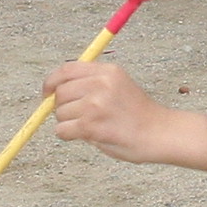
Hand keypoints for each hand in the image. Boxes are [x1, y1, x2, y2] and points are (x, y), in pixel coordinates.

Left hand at [43, 57, 206, 167]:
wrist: (160, 134)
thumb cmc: (138, 114)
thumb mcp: (119, 85)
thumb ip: (92, 83)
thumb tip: (56, 90)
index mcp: (107, 71)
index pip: (66, 70)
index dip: (51, 82)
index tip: (47, 93)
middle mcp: (100, 83)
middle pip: (60, 92)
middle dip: (62, 107)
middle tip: (77, 117)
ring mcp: (95, 104)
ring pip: (60, 113)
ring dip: (68, 123)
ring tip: (91, 127)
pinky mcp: (91, 125)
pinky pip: (62, 130)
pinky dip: (68, 135)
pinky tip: (86, 136)